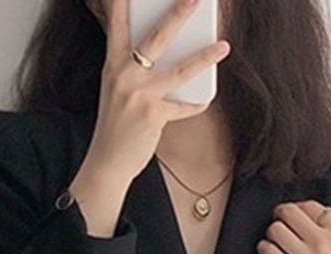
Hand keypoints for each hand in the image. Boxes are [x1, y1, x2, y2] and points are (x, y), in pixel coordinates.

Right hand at [82, 0, 231, 187]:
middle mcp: (124, 75)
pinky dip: (196, 103)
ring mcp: (139, 95)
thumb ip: (133, 69)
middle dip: (178, 14)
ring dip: (204, 57)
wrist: (107, 161)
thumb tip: (166, 53)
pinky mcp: (153, 116)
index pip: (117, 24)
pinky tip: (207, 98)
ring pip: (179, 70)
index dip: (122, 3)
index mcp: (113, 64)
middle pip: (156, 37)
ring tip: (224, 46)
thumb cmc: (115, 124)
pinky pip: (183, 106)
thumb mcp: (117, 89)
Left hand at [257, 199, 330, 253]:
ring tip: (274, 241)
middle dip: (280, 216)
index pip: (307, 206)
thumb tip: (309, 214)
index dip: (296, 210)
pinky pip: (268, 251)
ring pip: (275, 229)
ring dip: (271, 233)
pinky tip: (268, 252)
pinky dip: (264, 249)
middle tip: (278, 223)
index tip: (291, 216)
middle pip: (288, 213)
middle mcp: (323, 241)